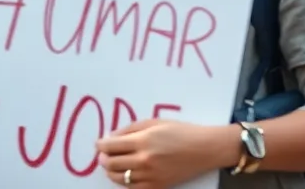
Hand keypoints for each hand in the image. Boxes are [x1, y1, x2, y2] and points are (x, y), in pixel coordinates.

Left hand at [97, 119, 224, 188]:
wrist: (205, 149)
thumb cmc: (183, 131)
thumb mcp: (157, 122)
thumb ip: (132, 129)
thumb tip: (110, 137)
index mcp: (144, 140)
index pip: (110, 145)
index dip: (101, 145)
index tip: (100, 144)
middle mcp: (143, 160)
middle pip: (110, 163)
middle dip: (104, 158)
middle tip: (106, 154)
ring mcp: (148, 176)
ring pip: (117, 177)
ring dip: (111, 170)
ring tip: (114, 164)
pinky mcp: (154, 187)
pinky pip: (130, 187)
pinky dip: (125, 180)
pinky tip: (127, 173)